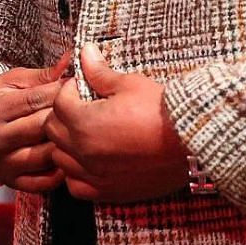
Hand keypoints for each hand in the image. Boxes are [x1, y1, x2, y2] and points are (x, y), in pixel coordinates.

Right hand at [0, 62, 68, 191]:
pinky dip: (60, 172)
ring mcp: (2, 162)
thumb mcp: (13, 81)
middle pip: (43, 128)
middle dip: (68, 116)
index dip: (62, 92)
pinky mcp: (11, 180)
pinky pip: (43, 182)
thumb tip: (72, 59)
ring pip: (47, 155)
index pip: (36, 100)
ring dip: (67, 144)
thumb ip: (43, 75)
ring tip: (81, 133)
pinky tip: (66, 156)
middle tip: (88, 110)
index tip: (81, 85)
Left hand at [44, 43, 189, 202]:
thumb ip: (100, 73)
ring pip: (60, 159)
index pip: (58, 103)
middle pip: (53, 130)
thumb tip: (86, 52)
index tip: (83, 88)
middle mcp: (83, 151)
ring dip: (67, 146)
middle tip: (82, 109)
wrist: (192, 143)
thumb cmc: (162, 111)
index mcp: (84, 122)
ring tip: (86, 135)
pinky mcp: (108, 192)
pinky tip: (91, 163)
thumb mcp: (130, 85)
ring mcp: (94, 174)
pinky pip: (76, 187)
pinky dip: (77, 176)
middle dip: (63, 116)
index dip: (69, 91)